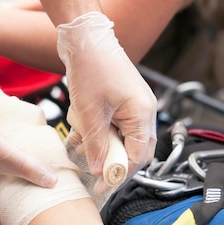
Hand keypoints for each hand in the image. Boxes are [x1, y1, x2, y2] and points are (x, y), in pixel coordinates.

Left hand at [56, 11, 156, 177]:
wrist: (85, 38)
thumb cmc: (92, 67)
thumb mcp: (90, 112)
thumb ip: (96, 144)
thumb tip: (99, 169)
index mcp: (143, 114)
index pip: (138, 156)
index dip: (120, 174)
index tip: (103, 186)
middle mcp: (143, 111)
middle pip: (135, 150)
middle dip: (114, 164)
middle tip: (95, 176)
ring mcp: (133, 106)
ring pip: (122, 139)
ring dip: (104, 149)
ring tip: (83, 154)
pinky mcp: (121, 102)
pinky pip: (114, 127)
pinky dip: (99, 135)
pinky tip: (80, 138)